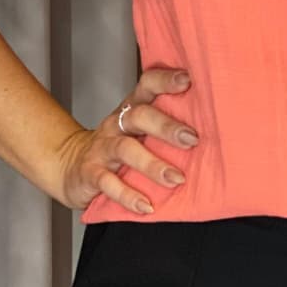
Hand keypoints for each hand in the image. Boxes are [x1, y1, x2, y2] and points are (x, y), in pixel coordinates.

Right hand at [54, 67, 199, 211]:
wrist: (72, 166)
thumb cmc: (118, 146)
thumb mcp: (138, 130)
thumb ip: (165, 124)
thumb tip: (214, 128)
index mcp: (132, 108)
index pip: (147, 85)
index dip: (165, 80)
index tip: (188, 80)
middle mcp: (117, 123)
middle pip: (141, 116)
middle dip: (167, 127)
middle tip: (191, 139)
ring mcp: (103, 147)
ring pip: (126, 150)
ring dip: (153, 165)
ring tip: (176, 179)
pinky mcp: (90, 173)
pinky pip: (108, 183)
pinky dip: (128, 196)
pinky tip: (147, 205)